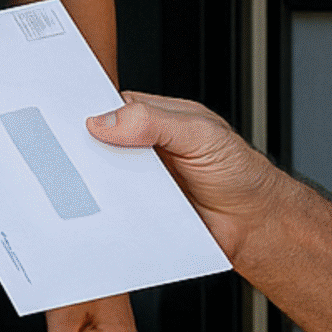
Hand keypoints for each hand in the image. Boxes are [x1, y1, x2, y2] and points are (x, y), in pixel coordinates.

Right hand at [88, 92, 282, 259]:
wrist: (256, 224)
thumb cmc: (240, 172)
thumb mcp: (201, 133)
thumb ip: (155, 122)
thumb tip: (107, 121)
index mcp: (154, 118)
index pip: (109, 108)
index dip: (88, 115)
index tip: (75, 126)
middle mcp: (143, 148)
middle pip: (98, 148)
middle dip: (86, 155)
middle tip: (83, 162)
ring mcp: (140, 182)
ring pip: (102, 183)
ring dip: (98, 189)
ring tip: (101, 190)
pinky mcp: (140, 213)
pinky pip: (115, 214)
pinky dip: (111, 217)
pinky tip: (114, 216)